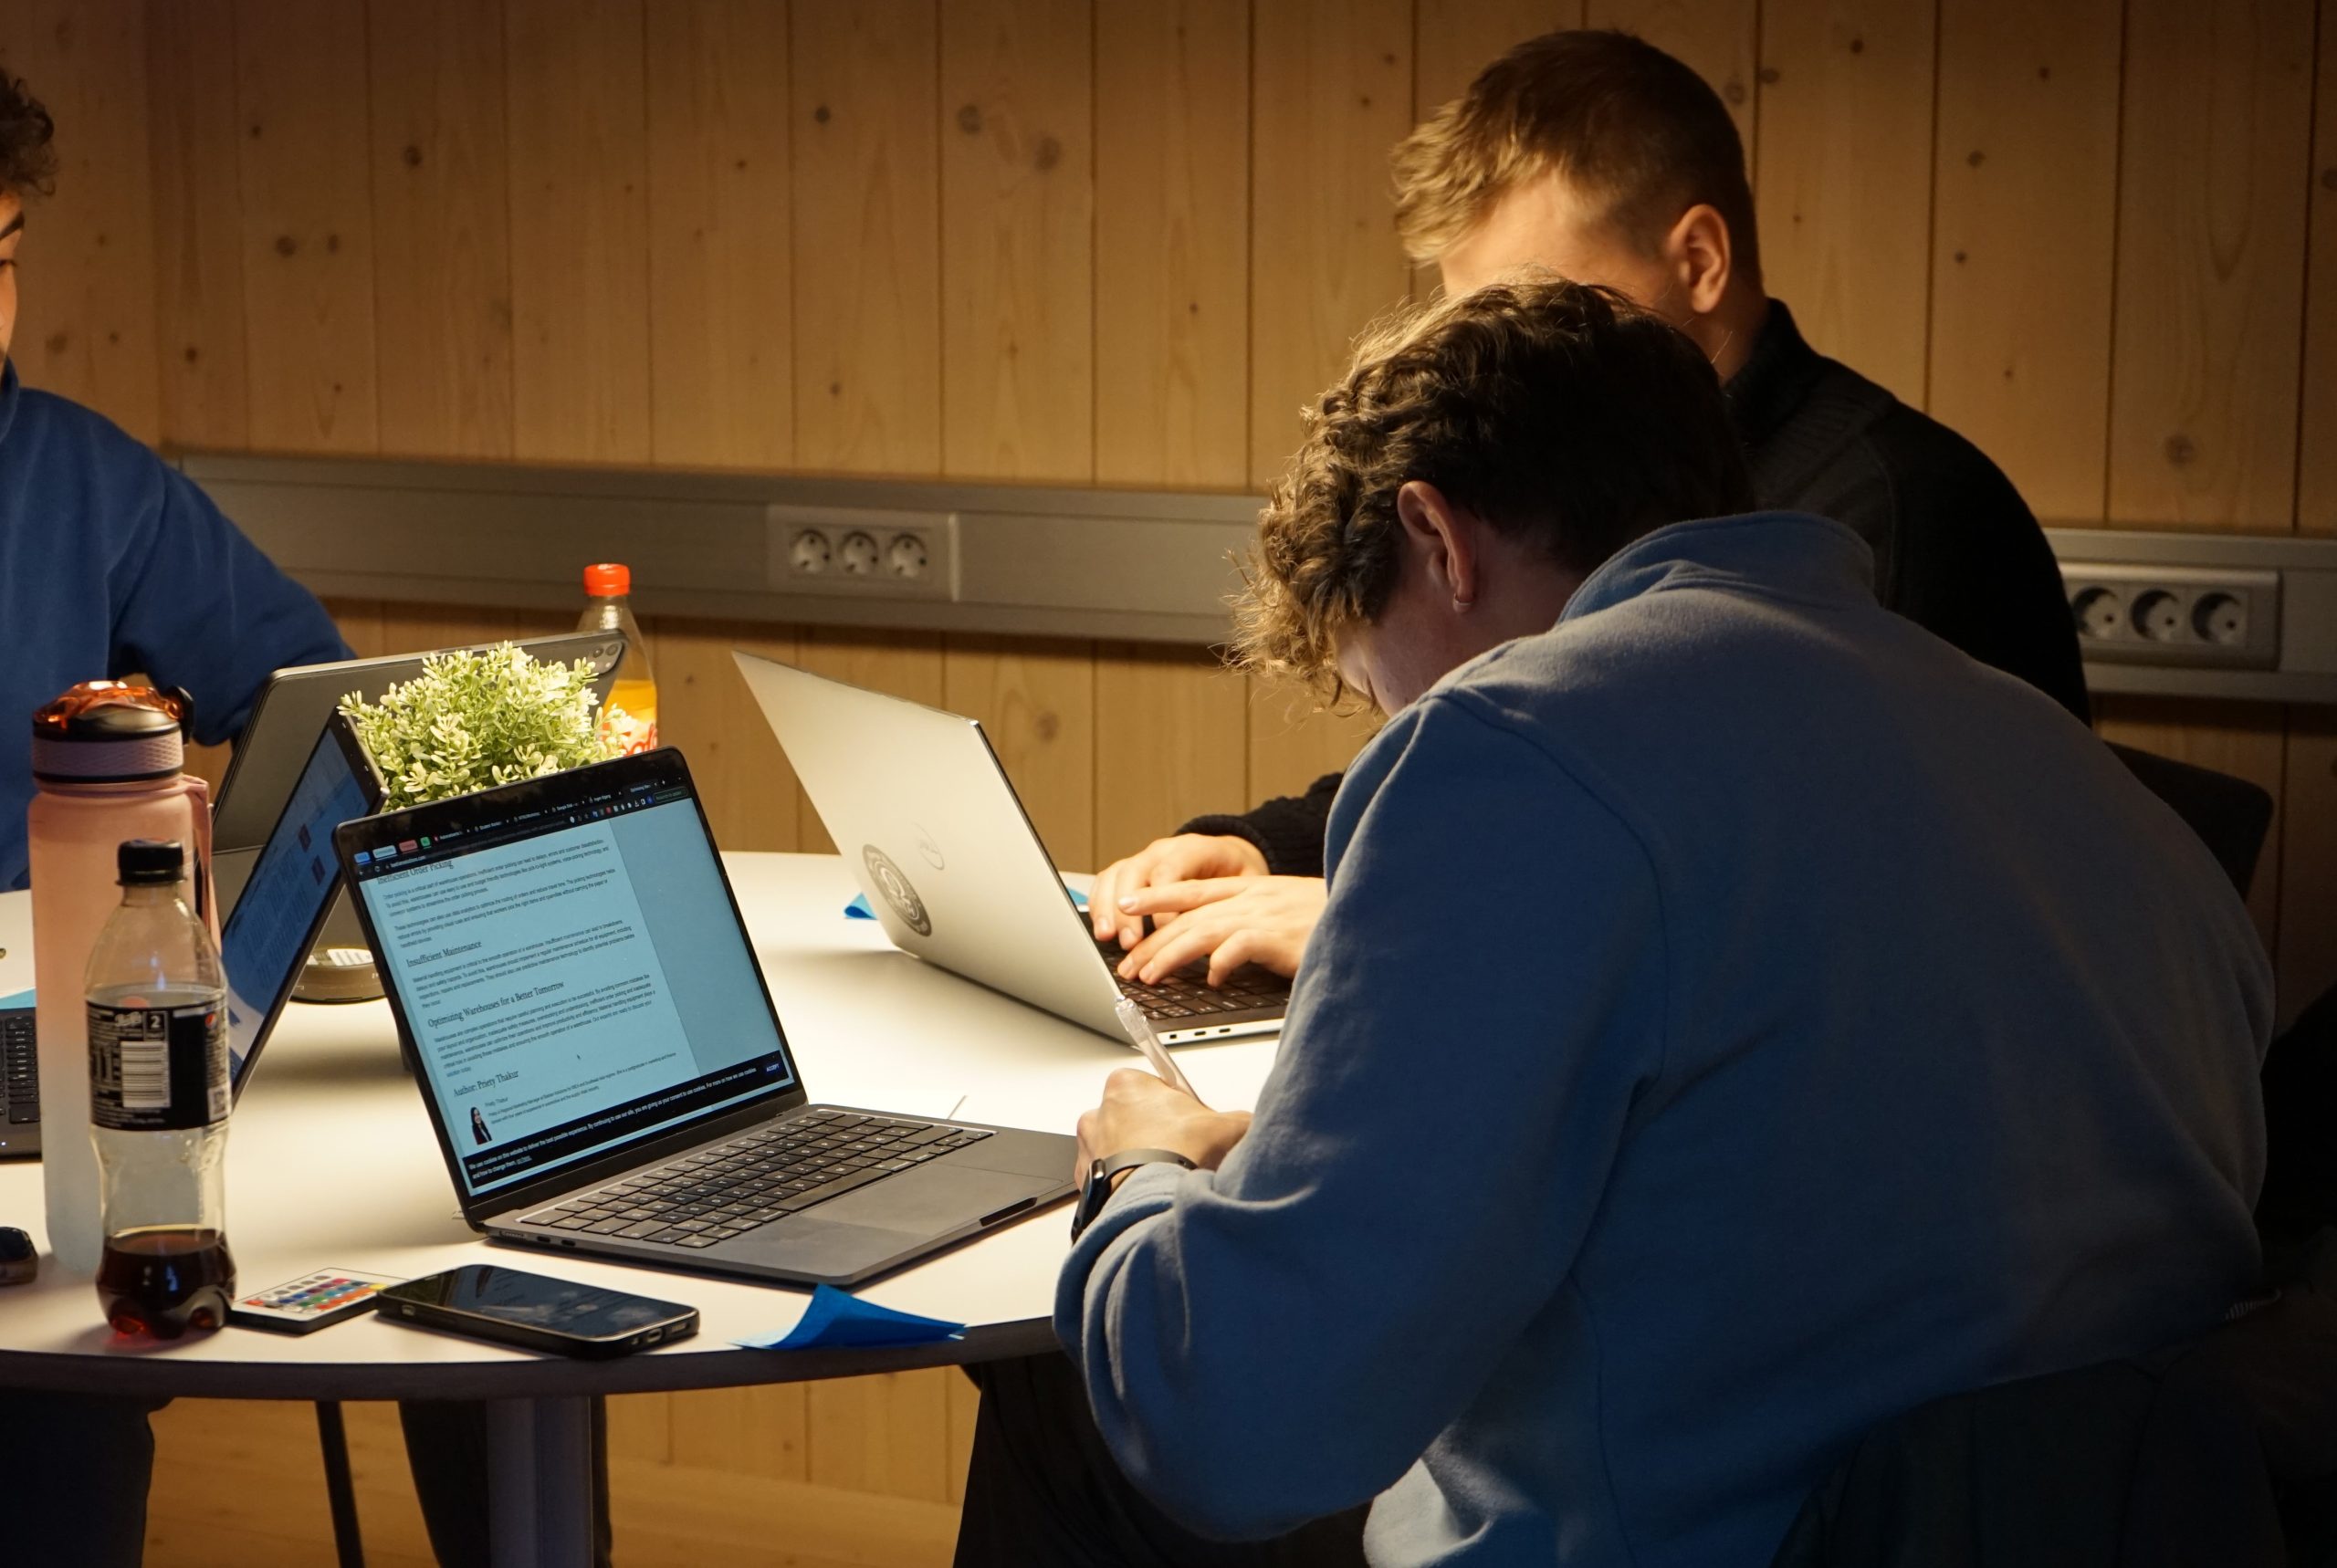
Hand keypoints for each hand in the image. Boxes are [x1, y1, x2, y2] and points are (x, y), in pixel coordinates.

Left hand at [1074, 1067, 1251, 1179]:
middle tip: (1182, 1152)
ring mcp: (1089, 1151)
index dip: (1178, 1108)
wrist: (1153, 1201)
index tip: (1191, 1123)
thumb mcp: (1228, 1126)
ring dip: (1138, 1161)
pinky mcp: (1087, 1184)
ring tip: (1167, 1177)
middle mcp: (1098, 1114)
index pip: (1153, 1088)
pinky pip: (1109, 1182)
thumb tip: (1247, 1127)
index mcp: (1126, 1085)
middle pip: (1133, 1119)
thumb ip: (1238, 1120)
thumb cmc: (1177, 1155)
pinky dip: (1126, 1187)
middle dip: (1156, 1134)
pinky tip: (1151, 1193)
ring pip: (1118, 1151)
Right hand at [1090, 834, 1268, 949]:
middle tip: (1130, 941)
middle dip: (1128, 909)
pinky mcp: (1131, 871)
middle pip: (1134, 872)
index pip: (1169, 872)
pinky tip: (1101, 929)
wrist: (1230, 854)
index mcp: (1193, 849)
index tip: (1165, 932)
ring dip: (1107, 908)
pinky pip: (1107, 881)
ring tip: (1107, 937)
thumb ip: (1231, 904)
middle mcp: (1163, 850)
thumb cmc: (1239, 872)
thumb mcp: (1246, 884)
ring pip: (1115, 875)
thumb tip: (1219, 939)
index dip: (1163, 904)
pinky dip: (1099, 904)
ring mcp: (1144, 858)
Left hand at [1114, 876, 1325, 984]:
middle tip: (1128, 965)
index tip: (1124, 904)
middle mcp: (1253, 897)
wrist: (1371, 913)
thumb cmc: (1329, 918)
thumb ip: (1250, 923)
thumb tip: (1216, 953)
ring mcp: (1266, 914)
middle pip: (1188, 916)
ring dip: (1171, 955)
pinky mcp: (1281, 936)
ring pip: (1203, 930)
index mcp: (1251, 887)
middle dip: (1152, 940)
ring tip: (1149, 976)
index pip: (1191, 889)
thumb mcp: (1283, 911)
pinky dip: (1220, 963)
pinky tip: (1209, 980)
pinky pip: (1239, 947)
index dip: (1155, 895)